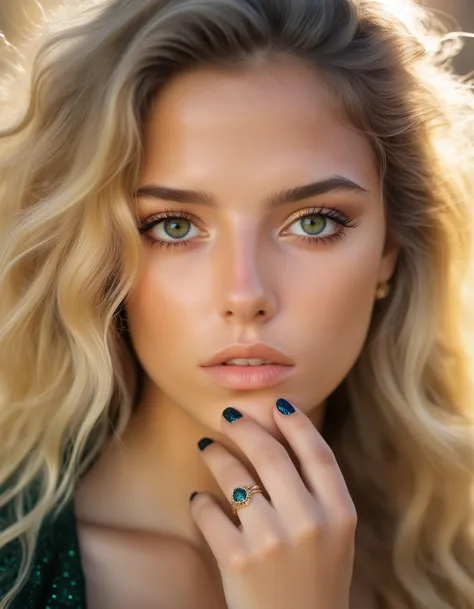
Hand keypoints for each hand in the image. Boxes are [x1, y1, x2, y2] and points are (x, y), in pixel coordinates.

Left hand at [189, 399, 356, 608]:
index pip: (318, 454)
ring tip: (207, 448)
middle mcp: (310, 524)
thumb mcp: (335, 536)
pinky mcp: (239, 560)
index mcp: (340, 515)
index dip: (296, 423)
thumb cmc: (316, 579)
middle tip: (229, 415)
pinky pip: (210, 513)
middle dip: (246, 428)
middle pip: (272, 455)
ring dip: (216, 456)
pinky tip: (200, 499)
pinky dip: (200, 502)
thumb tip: (283, 436)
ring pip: (236, 478)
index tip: (278, 404)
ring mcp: (273, 542)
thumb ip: (319, 491)